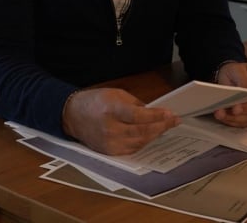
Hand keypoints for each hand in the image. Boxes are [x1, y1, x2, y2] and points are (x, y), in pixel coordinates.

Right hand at [61, 88, 179, 154]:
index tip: (171, 114)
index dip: (156, 116)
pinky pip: (132, 149)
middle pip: (142, 131)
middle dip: (161, 126)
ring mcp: (109, 143)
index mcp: (111, 110)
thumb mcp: (116, 94)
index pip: (138, 116)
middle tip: (174, 121)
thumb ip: (135, 104)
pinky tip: (151, 135)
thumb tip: (154, 112)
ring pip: (139, 142)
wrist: (72, 115)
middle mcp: (110, 129)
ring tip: (165, 127)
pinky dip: (144, 141)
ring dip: (155, 135)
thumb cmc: (94, 101)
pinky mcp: (109, 152)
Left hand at [212, 62, 246, 127]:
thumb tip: (245, 89)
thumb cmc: (235, 72)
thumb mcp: (238, 69)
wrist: (225, 77)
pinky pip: (238, 123)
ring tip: (221, 112)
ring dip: (234, 117)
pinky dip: (228, 120)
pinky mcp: (244, 118)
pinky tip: (220, 115)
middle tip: (236, 108)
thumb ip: (243, 79)